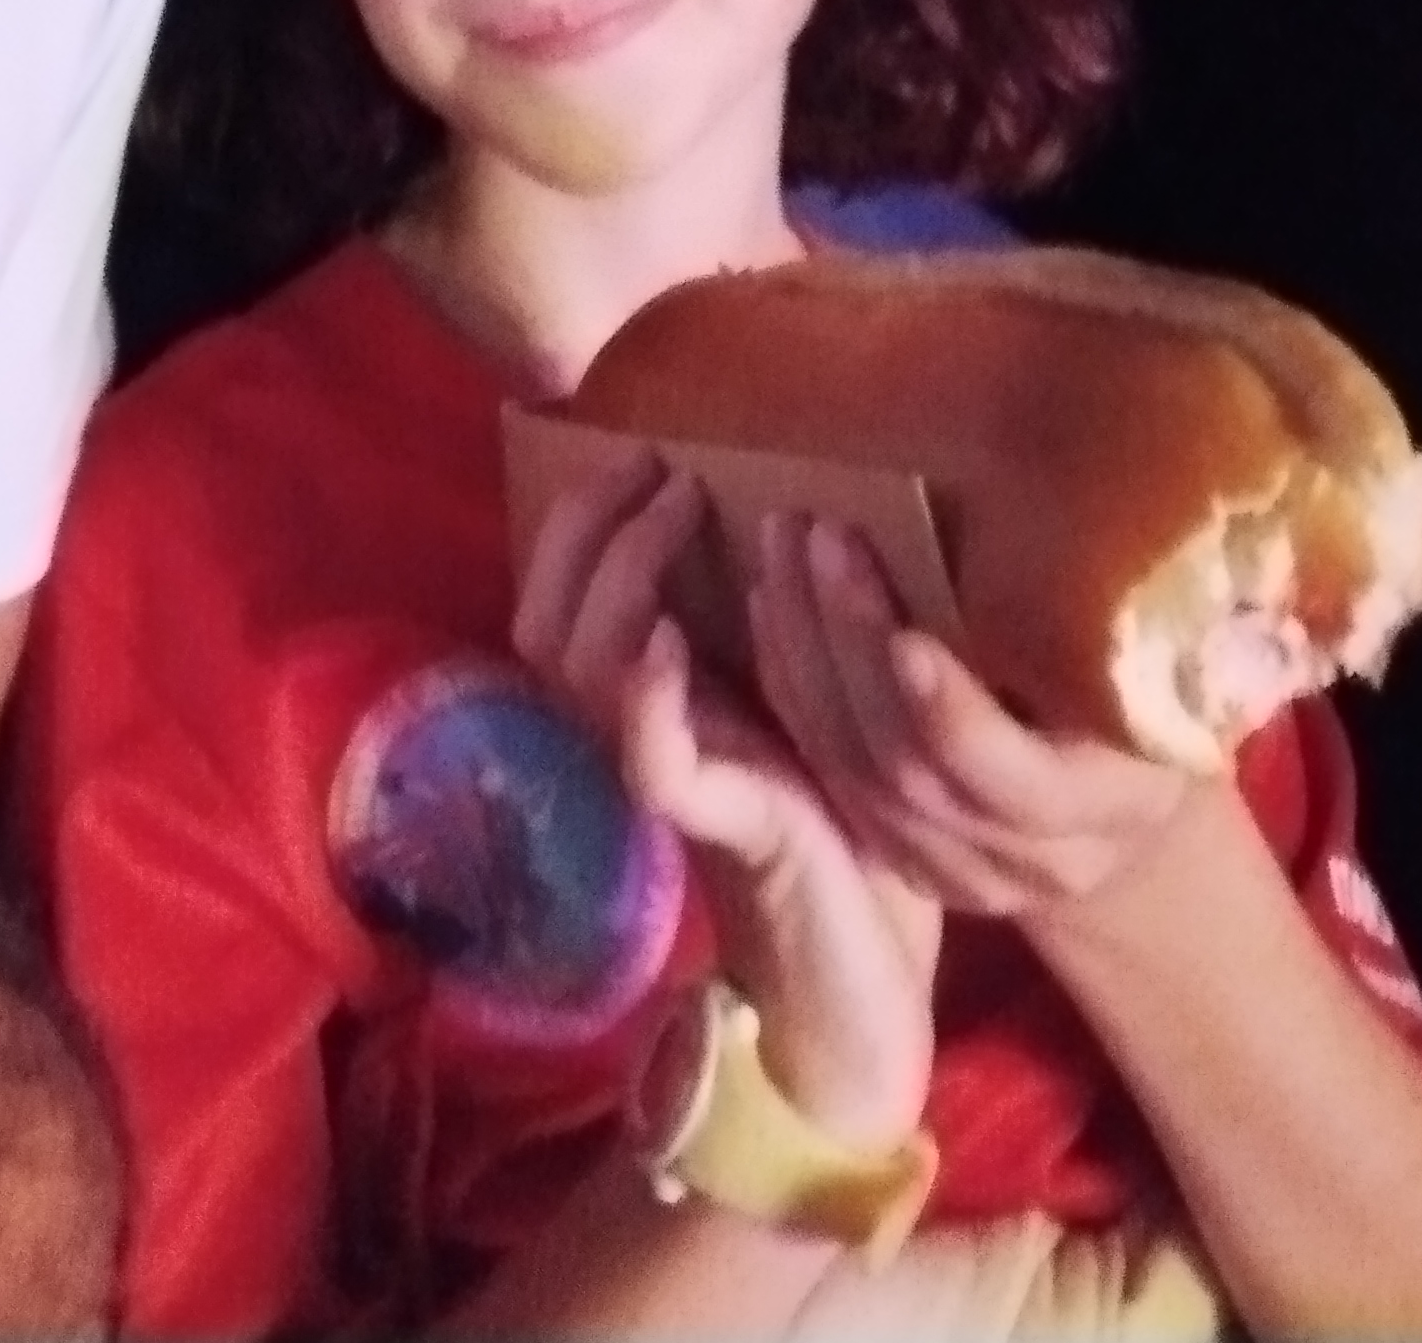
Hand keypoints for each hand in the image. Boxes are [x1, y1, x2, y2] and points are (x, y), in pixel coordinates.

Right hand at [514, 449, 939, 1152]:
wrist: (875, 974)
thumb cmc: (850, 826)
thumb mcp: (807, 694)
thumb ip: (770, 615)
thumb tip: (787, 484)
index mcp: (654, 704)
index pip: (556, 600)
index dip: (577, 521)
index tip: (640, 447)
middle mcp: (639, 739)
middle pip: (546, 624)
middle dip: (587, 528)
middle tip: (657, 465)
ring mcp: (671, 785)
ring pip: (585, 670)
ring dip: (624, 575)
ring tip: (677, 510)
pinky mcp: (722, 831)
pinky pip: (650, 763)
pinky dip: (647, 694)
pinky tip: (670, 637)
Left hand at [747, 513, 1210, 928]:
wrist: (1131, 787)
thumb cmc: (1153, 681)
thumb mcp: (1156, 652)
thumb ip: (1126, 620)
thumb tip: (1129, 532)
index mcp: (1109, 808)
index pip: (1012, 781)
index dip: (950, 714)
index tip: (904, 631)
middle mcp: (1040, 862)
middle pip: (914, 778)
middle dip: (855, 653)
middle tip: (823, 537)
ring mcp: (969, 877)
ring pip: (857, 786)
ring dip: (807, 663)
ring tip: (784, 551)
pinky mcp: (911, 865)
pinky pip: (832, 786)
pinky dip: (794, 698)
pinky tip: (770, 611)